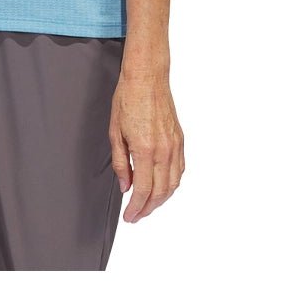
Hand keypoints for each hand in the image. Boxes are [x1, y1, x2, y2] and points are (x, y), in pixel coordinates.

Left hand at [108, 71, 183, 222]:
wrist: (147, 78)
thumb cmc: (128, 99)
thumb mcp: (115, 131)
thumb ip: (120, 162)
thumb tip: (125, 185)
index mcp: (145, 150)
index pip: (143, 190)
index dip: (136, 208)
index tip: (129, 217)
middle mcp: (163, 151)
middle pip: (160, 192)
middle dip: (148, 209)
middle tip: (136, 215)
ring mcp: (174, 146)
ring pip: (173, 184)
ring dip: (161, 200)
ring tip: (148, 205)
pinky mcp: (180, 140)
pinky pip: (179, 170)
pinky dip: (172, 184)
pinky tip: (162, 186)